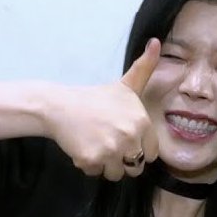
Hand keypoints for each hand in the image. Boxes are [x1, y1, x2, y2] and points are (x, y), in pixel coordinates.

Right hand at [43, 39, 160, 180]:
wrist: (60, 106)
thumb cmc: (96, 98)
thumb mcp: (125, 84)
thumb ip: (145, 67)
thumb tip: (156, 42)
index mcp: (141, 122)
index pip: (151, 154)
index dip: (138, 148)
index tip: (123, 137)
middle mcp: (129, 137)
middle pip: (135, 167)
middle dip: (122, 160)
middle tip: (108, 142)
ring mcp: (110, 149)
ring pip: (116, 174)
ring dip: (105, 164)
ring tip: (96, 143)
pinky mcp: (91, 159)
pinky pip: (96, 173)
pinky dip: (88, 165)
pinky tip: (83, 147)